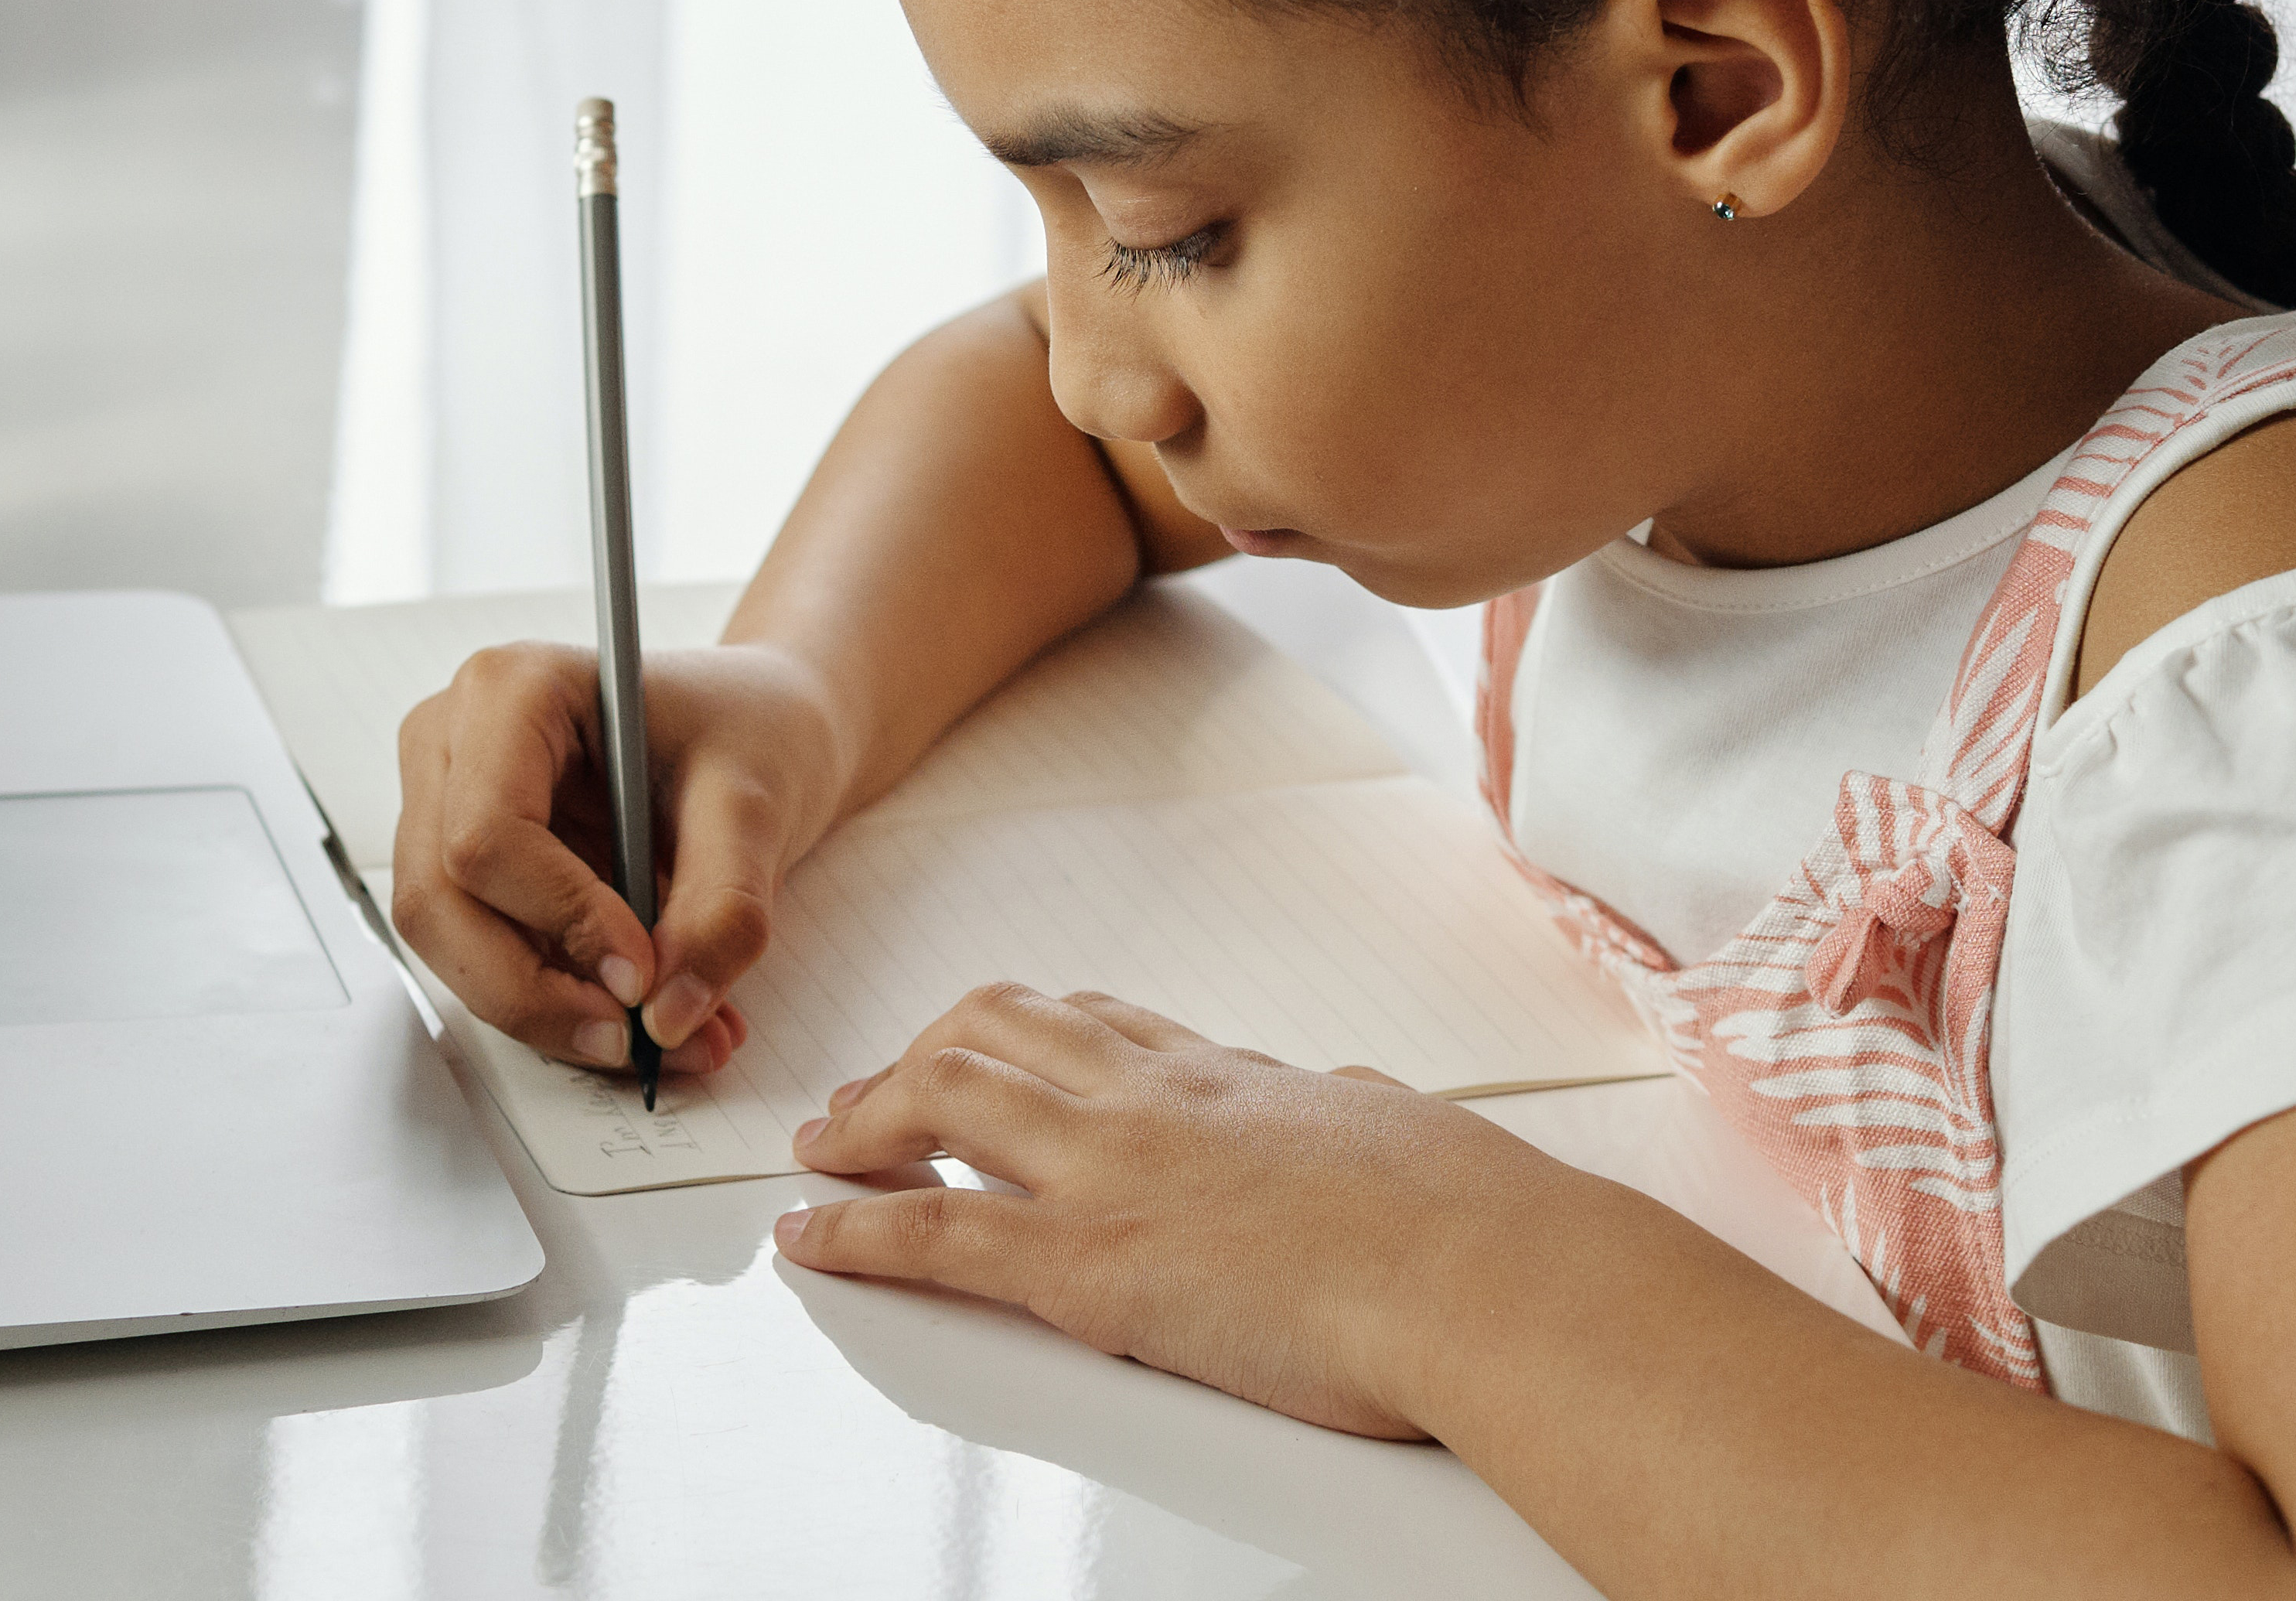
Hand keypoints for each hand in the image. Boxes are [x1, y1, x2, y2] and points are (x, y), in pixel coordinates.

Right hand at [388, 638, 856, 1080]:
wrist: (757, 730)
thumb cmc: (748, 729)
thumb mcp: (756, 806)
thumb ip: (722, 909)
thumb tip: (670, 1014)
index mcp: (511, 690)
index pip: (486, 833)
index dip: (560, 917)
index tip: (642, 972)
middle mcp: (452, 746)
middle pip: (439, 902)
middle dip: (534, 991)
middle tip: (634, 1038)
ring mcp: (445, 809)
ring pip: (451, 945)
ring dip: (548, 1011)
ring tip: (660, 1037)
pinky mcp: (468, 873)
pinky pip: (486, 958)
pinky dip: (560, 1005)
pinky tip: (644, 1019)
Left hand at [771, 983, 1606, 1439]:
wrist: (1486, 1270)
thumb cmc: (1475, 1223)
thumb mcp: (1404, 1131)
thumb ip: (1353, 1112)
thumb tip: (1354, 1100)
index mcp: (1234, 1079)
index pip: (1101, 1026)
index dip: (1025, 1031)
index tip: (989, 1041)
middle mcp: (1157, 1103)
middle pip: (998, 1035)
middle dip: (918, 1059)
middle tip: (872, 1098)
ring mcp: (1113, 1173)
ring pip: (944, 1100)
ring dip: (863, 1122)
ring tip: (820, 1148)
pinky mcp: (1088, 1266)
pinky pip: (932, 1235)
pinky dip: (851, 1232)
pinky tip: (809, 1238)